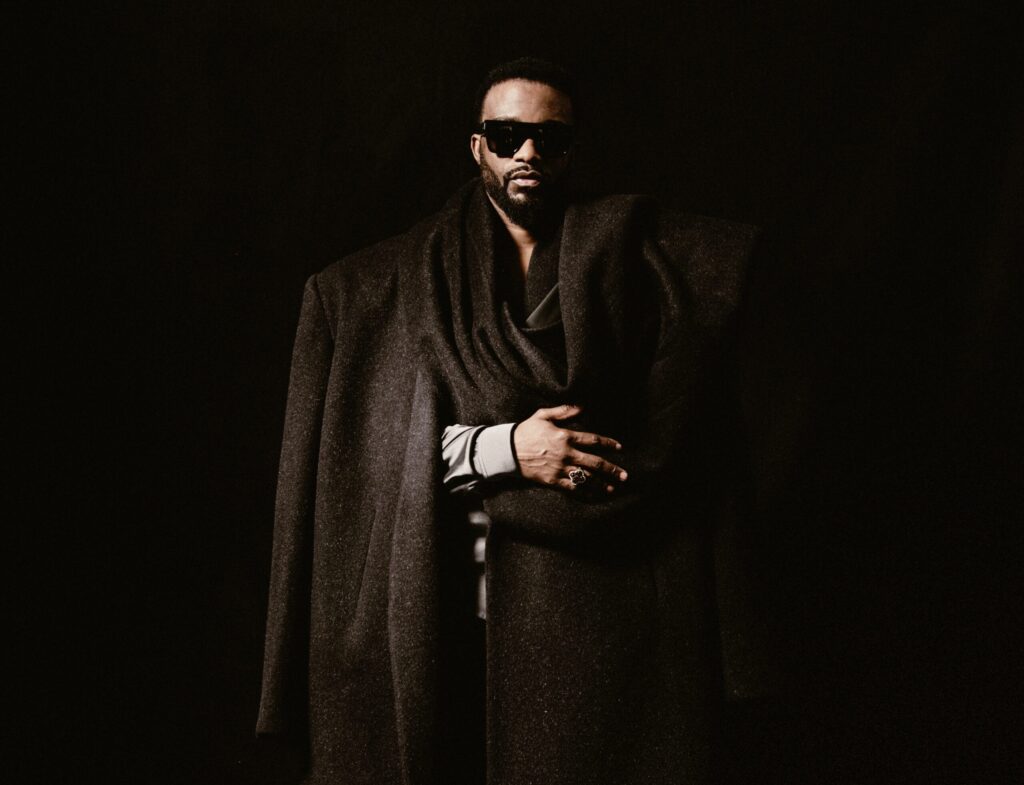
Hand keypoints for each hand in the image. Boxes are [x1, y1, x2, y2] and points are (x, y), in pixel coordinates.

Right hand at [513, 405, 627, 492]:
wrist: (507, 450)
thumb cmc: (526, 431)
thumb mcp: (543, 415)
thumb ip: (564, 411)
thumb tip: (582, 406)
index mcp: (565, 436)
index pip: (592, 440)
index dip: (608, 443)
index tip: (619, 448)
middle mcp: (566, 454)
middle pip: (595, 463)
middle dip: (611, 469)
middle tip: (625, 476)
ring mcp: (559, 469)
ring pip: (586, 478)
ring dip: (602, 483)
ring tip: (613, 487)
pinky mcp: (552, 480)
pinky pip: (572, 488)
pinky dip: (585, 491)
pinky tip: (594, 494)